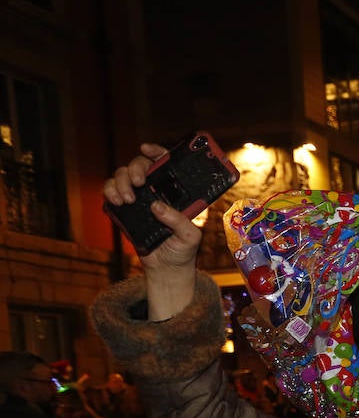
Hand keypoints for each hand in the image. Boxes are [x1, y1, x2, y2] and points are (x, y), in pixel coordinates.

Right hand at [103, 143, 203, 318]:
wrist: (166, 269)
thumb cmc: (183, 250)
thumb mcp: (190, 236)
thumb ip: (178, 220)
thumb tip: (157, 206)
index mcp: (175, 192)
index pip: (165, 163)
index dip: (156, 151)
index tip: (147, 148)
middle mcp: (155, 190)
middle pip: (139, 165)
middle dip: (134, 168)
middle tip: (138, 183)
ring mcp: (138, 198)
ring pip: (122, 176)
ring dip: (120, 182)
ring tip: (127, 199)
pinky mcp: (124, 210)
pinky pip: (111, 191)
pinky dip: (109, 191)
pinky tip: (116, 201)